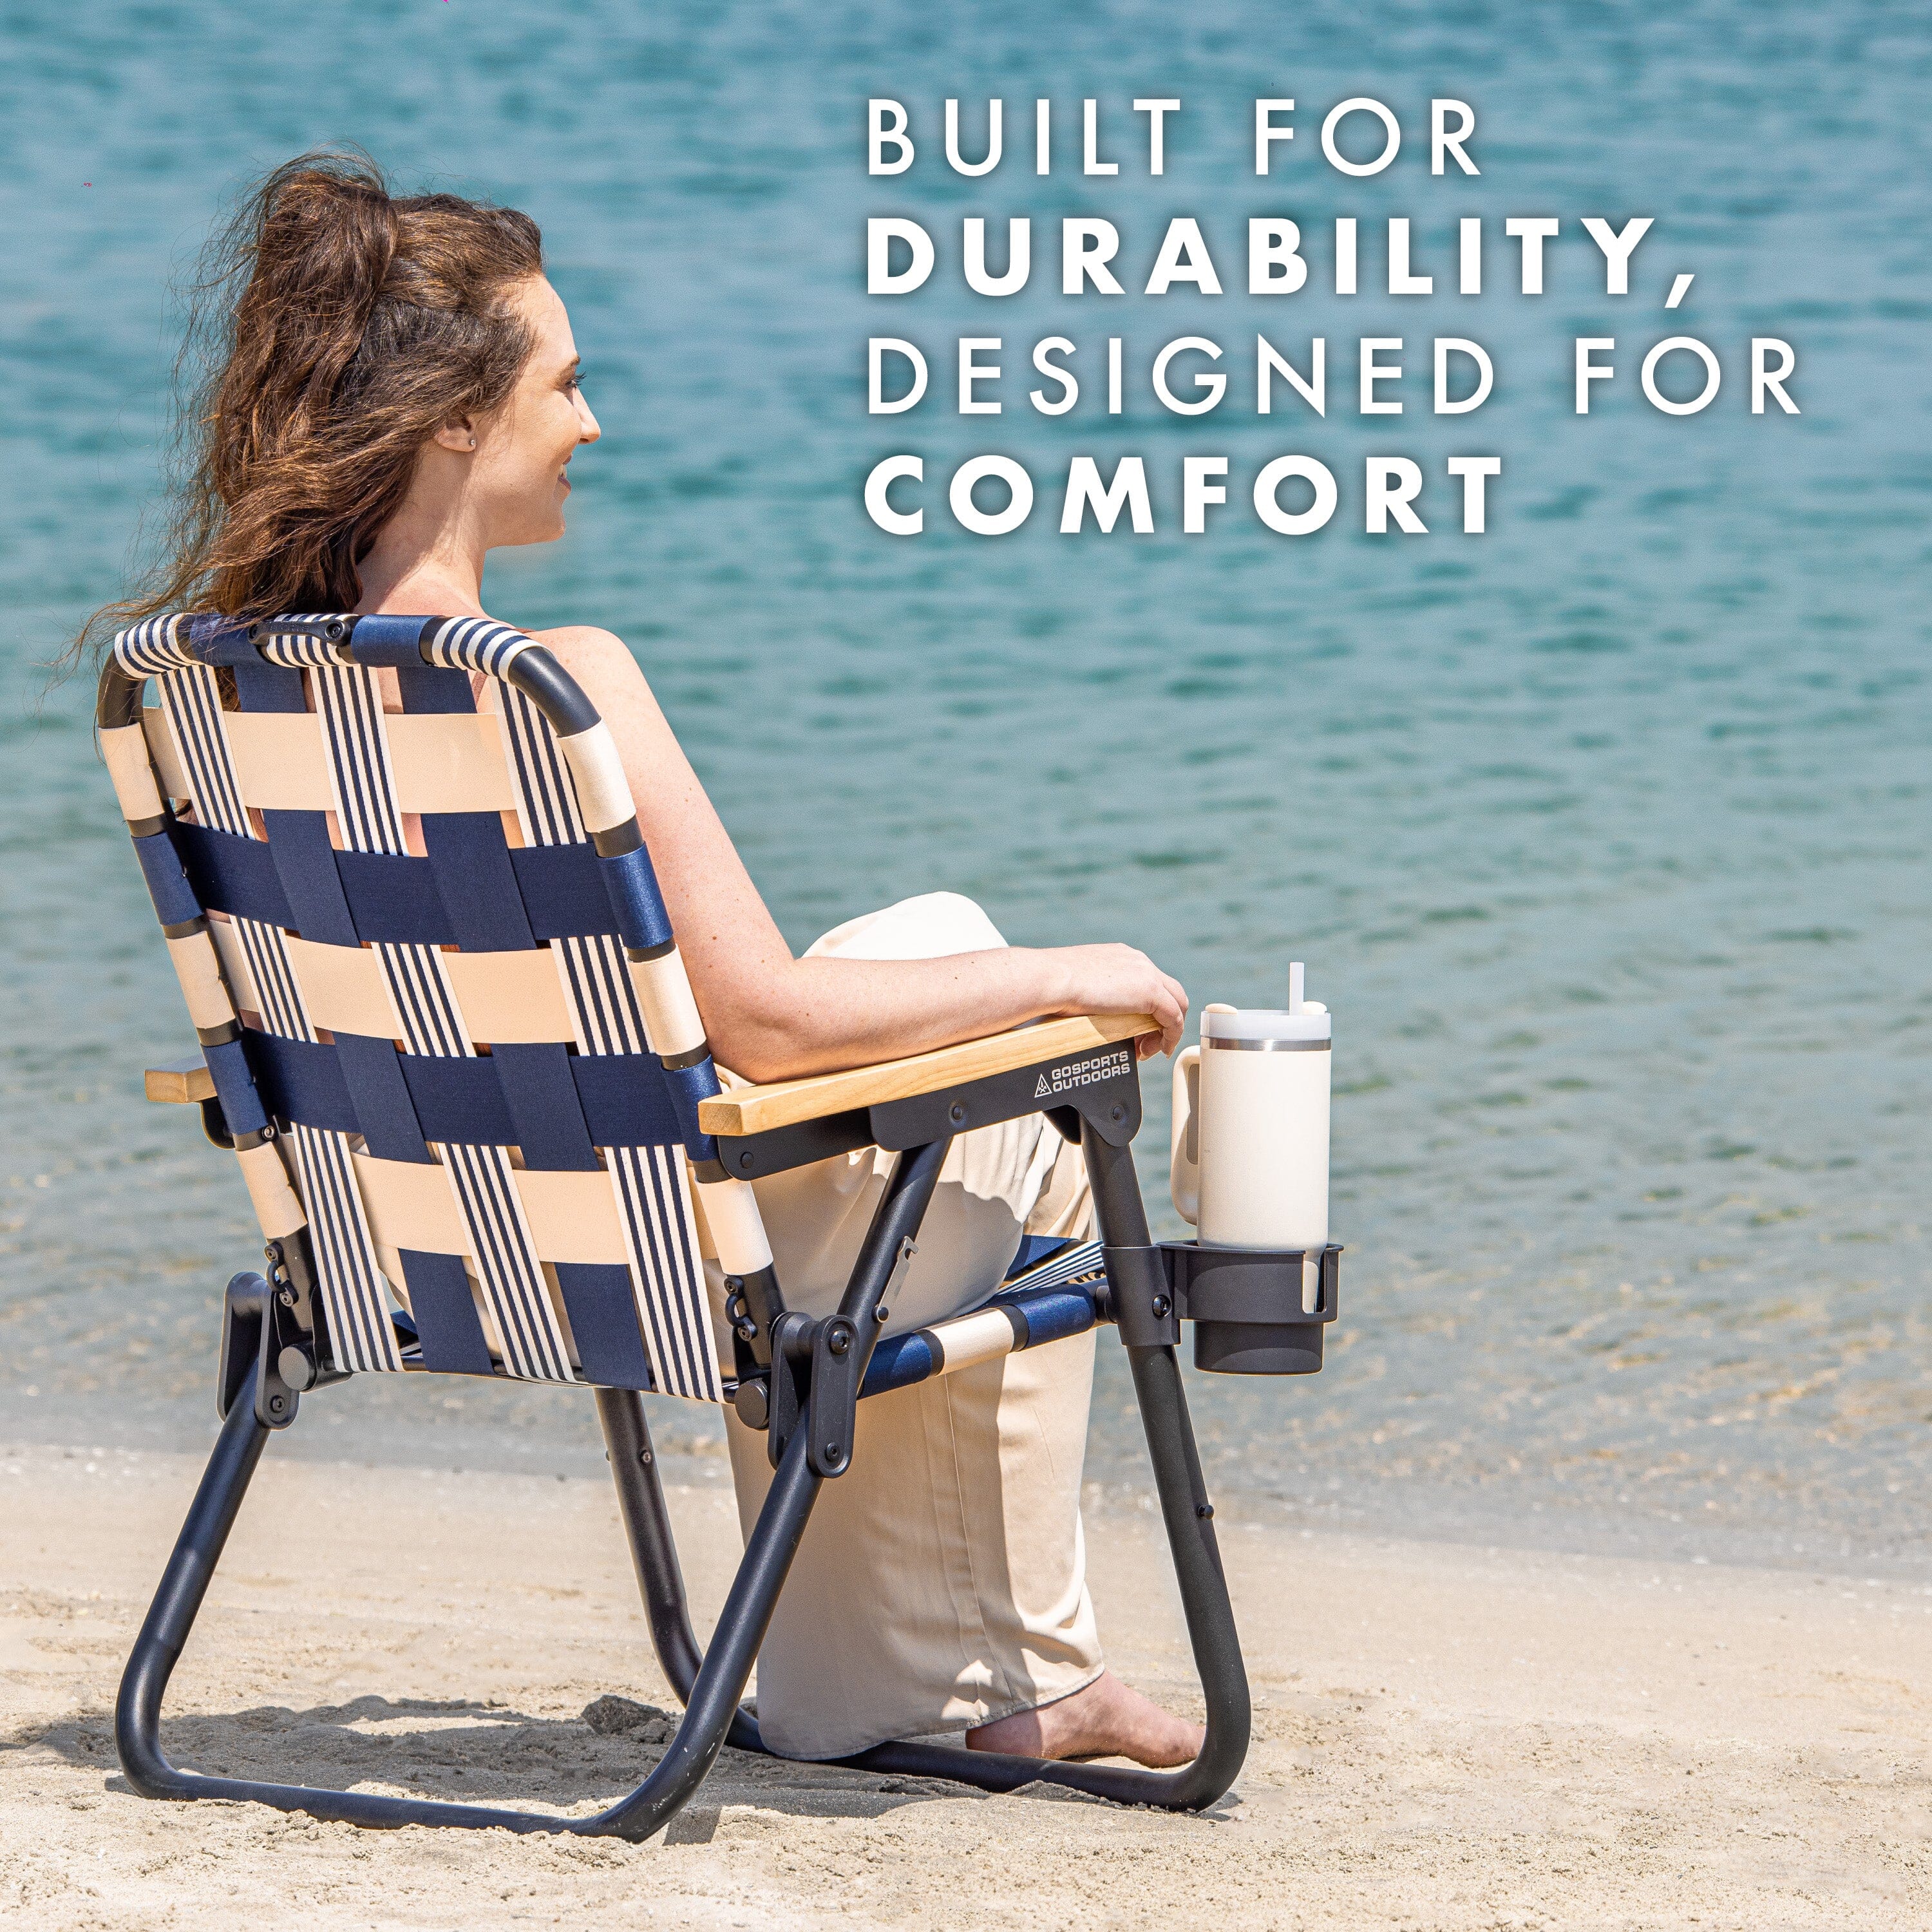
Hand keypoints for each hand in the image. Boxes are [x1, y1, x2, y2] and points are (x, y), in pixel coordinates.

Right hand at [1038, 944, 1188, 1057]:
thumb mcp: (1076, 985)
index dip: (1149, 1008)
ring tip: (1149, 1049)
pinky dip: (1171, 1035)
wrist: (1050, 978)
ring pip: (1176, 1003)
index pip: (1148, 981)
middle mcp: (1138, 961)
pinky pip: (1174, 1017)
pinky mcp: (1151, 991)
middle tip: (1145, 1042)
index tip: (1136, 1028)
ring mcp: (1147, 974)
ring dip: (1167, 1030)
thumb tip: (1081, 1012)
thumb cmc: (1052, 984)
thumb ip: (1090, 993)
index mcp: (1120, 957)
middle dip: (1163, 1020)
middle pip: (1169, 991)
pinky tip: (1160, 1049)